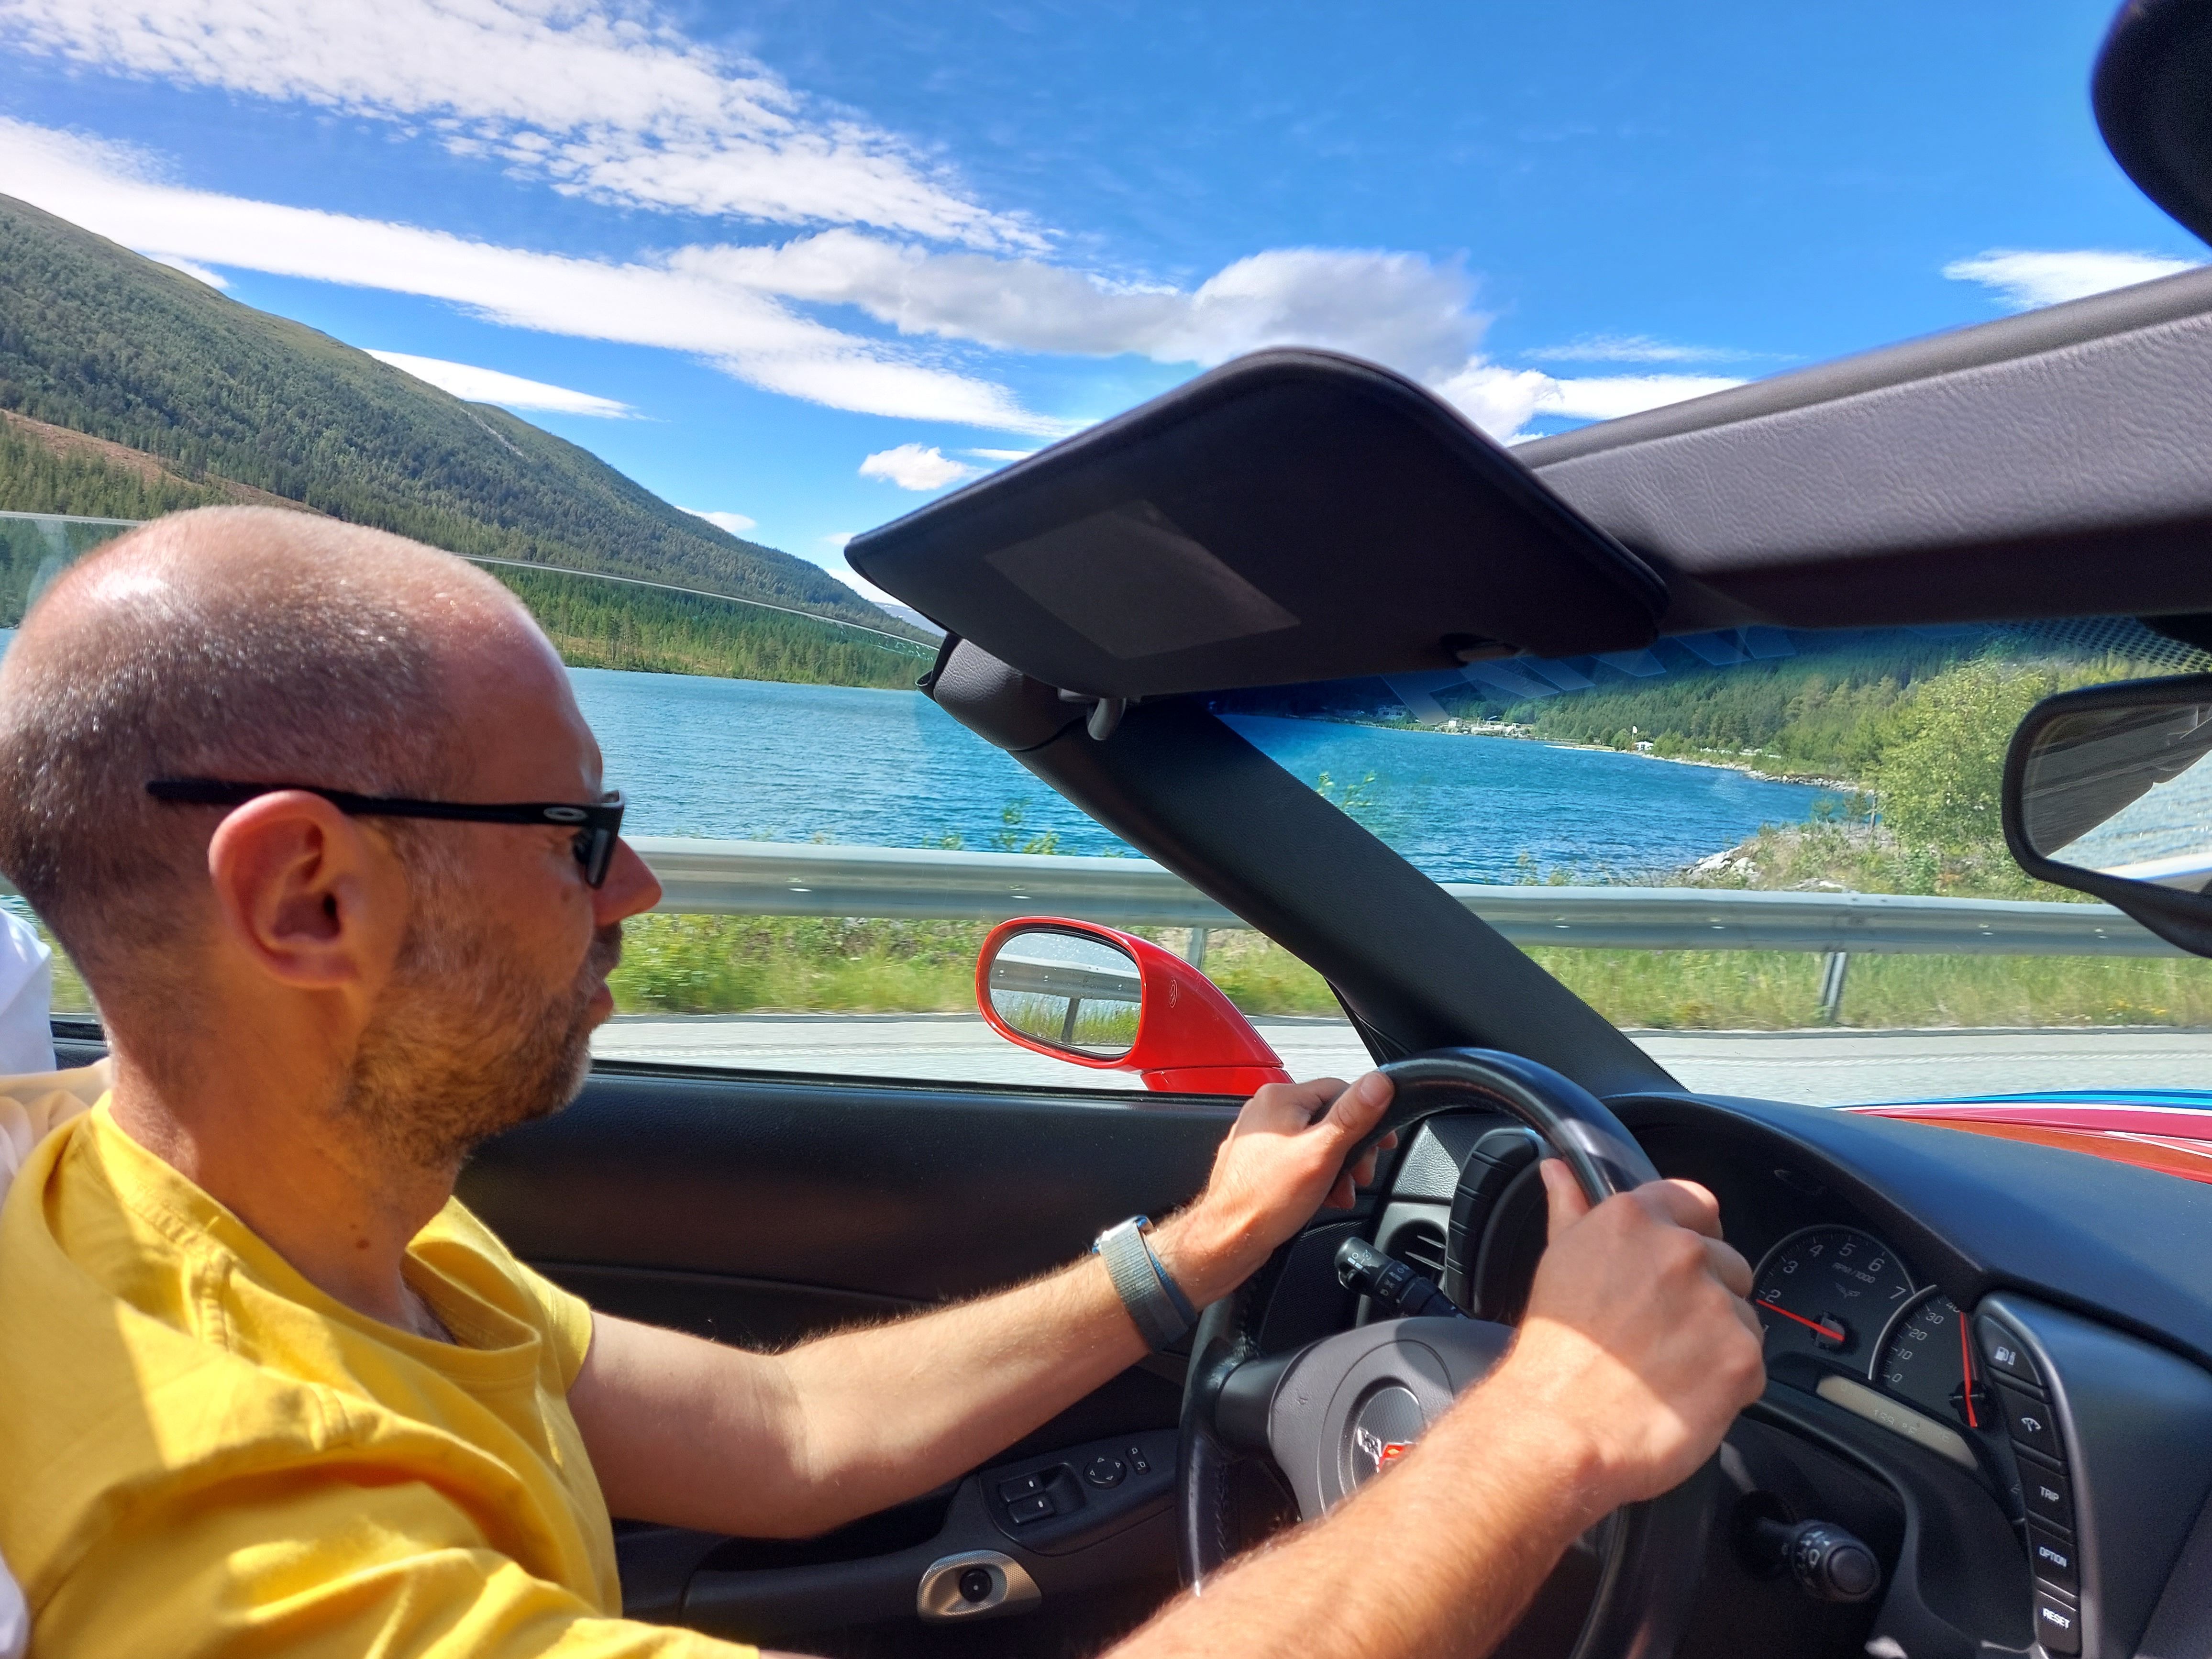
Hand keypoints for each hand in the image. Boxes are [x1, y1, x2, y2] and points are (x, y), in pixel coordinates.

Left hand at [1153, 1073, 1396, 1306]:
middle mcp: (1266, 1111)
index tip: (1383, 1143)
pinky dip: (1317, 1177)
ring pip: (1316, 1142)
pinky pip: (1299, 1160)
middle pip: (1329, 1118)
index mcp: (1280, 1098)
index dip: (1368, 1117)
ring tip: (1341, 1192)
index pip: (1340, 1090)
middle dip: (1352, 1151)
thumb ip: (1353, 1115)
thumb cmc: (1266, 1198)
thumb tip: (1379, 1082)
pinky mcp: (1260, 1161)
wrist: (1228, 1238)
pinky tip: (1323, 1197)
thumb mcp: (1322, 1153)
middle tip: (1361, 1175)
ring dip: (1337, 1168)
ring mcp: (1261, 1137)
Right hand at [1476, 1162, 1763, 1519]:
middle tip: (1663, 1330)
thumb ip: (1570, 1207)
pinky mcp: (1742, 1357)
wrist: (1559, 1426)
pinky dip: (1728, 1383)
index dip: (1692, 1233)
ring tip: (1669, 1367)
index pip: (1696, 1202)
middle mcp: (1680, 1252)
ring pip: (1741, 1315)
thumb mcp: (1556, 1263)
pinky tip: (1684, 1392)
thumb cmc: (1554, 1353)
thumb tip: (1559, 1170)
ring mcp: (1716, 1303)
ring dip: (1718, 1340)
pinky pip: (1752, 1364)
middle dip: (1706, 1294)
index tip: (1680, 1262)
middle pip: (1727, 1262)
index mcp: (1634, 1220)